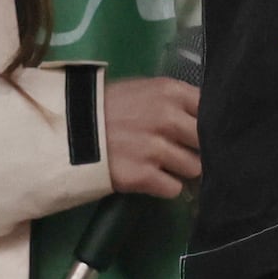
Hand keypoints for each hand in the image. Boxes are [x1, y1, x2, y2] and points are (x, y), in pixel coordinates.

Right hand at [103, 74, 199, 199]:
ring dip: (181, 170)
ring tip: (162, 166)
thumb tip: (205, 120)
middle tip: (181, 152)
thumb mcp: (143, 90)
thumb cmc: (107, 107)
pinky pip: (174, 188)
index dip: (208, 123)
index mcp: (170, 92)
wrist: (67, 130)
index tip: (196, 131)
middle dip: (196, 149)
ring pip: (194, 168)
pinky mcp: (143, 176)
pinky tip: (150, 178)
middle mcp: (167, 118)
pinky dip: (165, 187)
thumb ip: (174, 102)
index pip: (210, 109)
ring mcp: (155, 148)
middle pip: (205, 142)